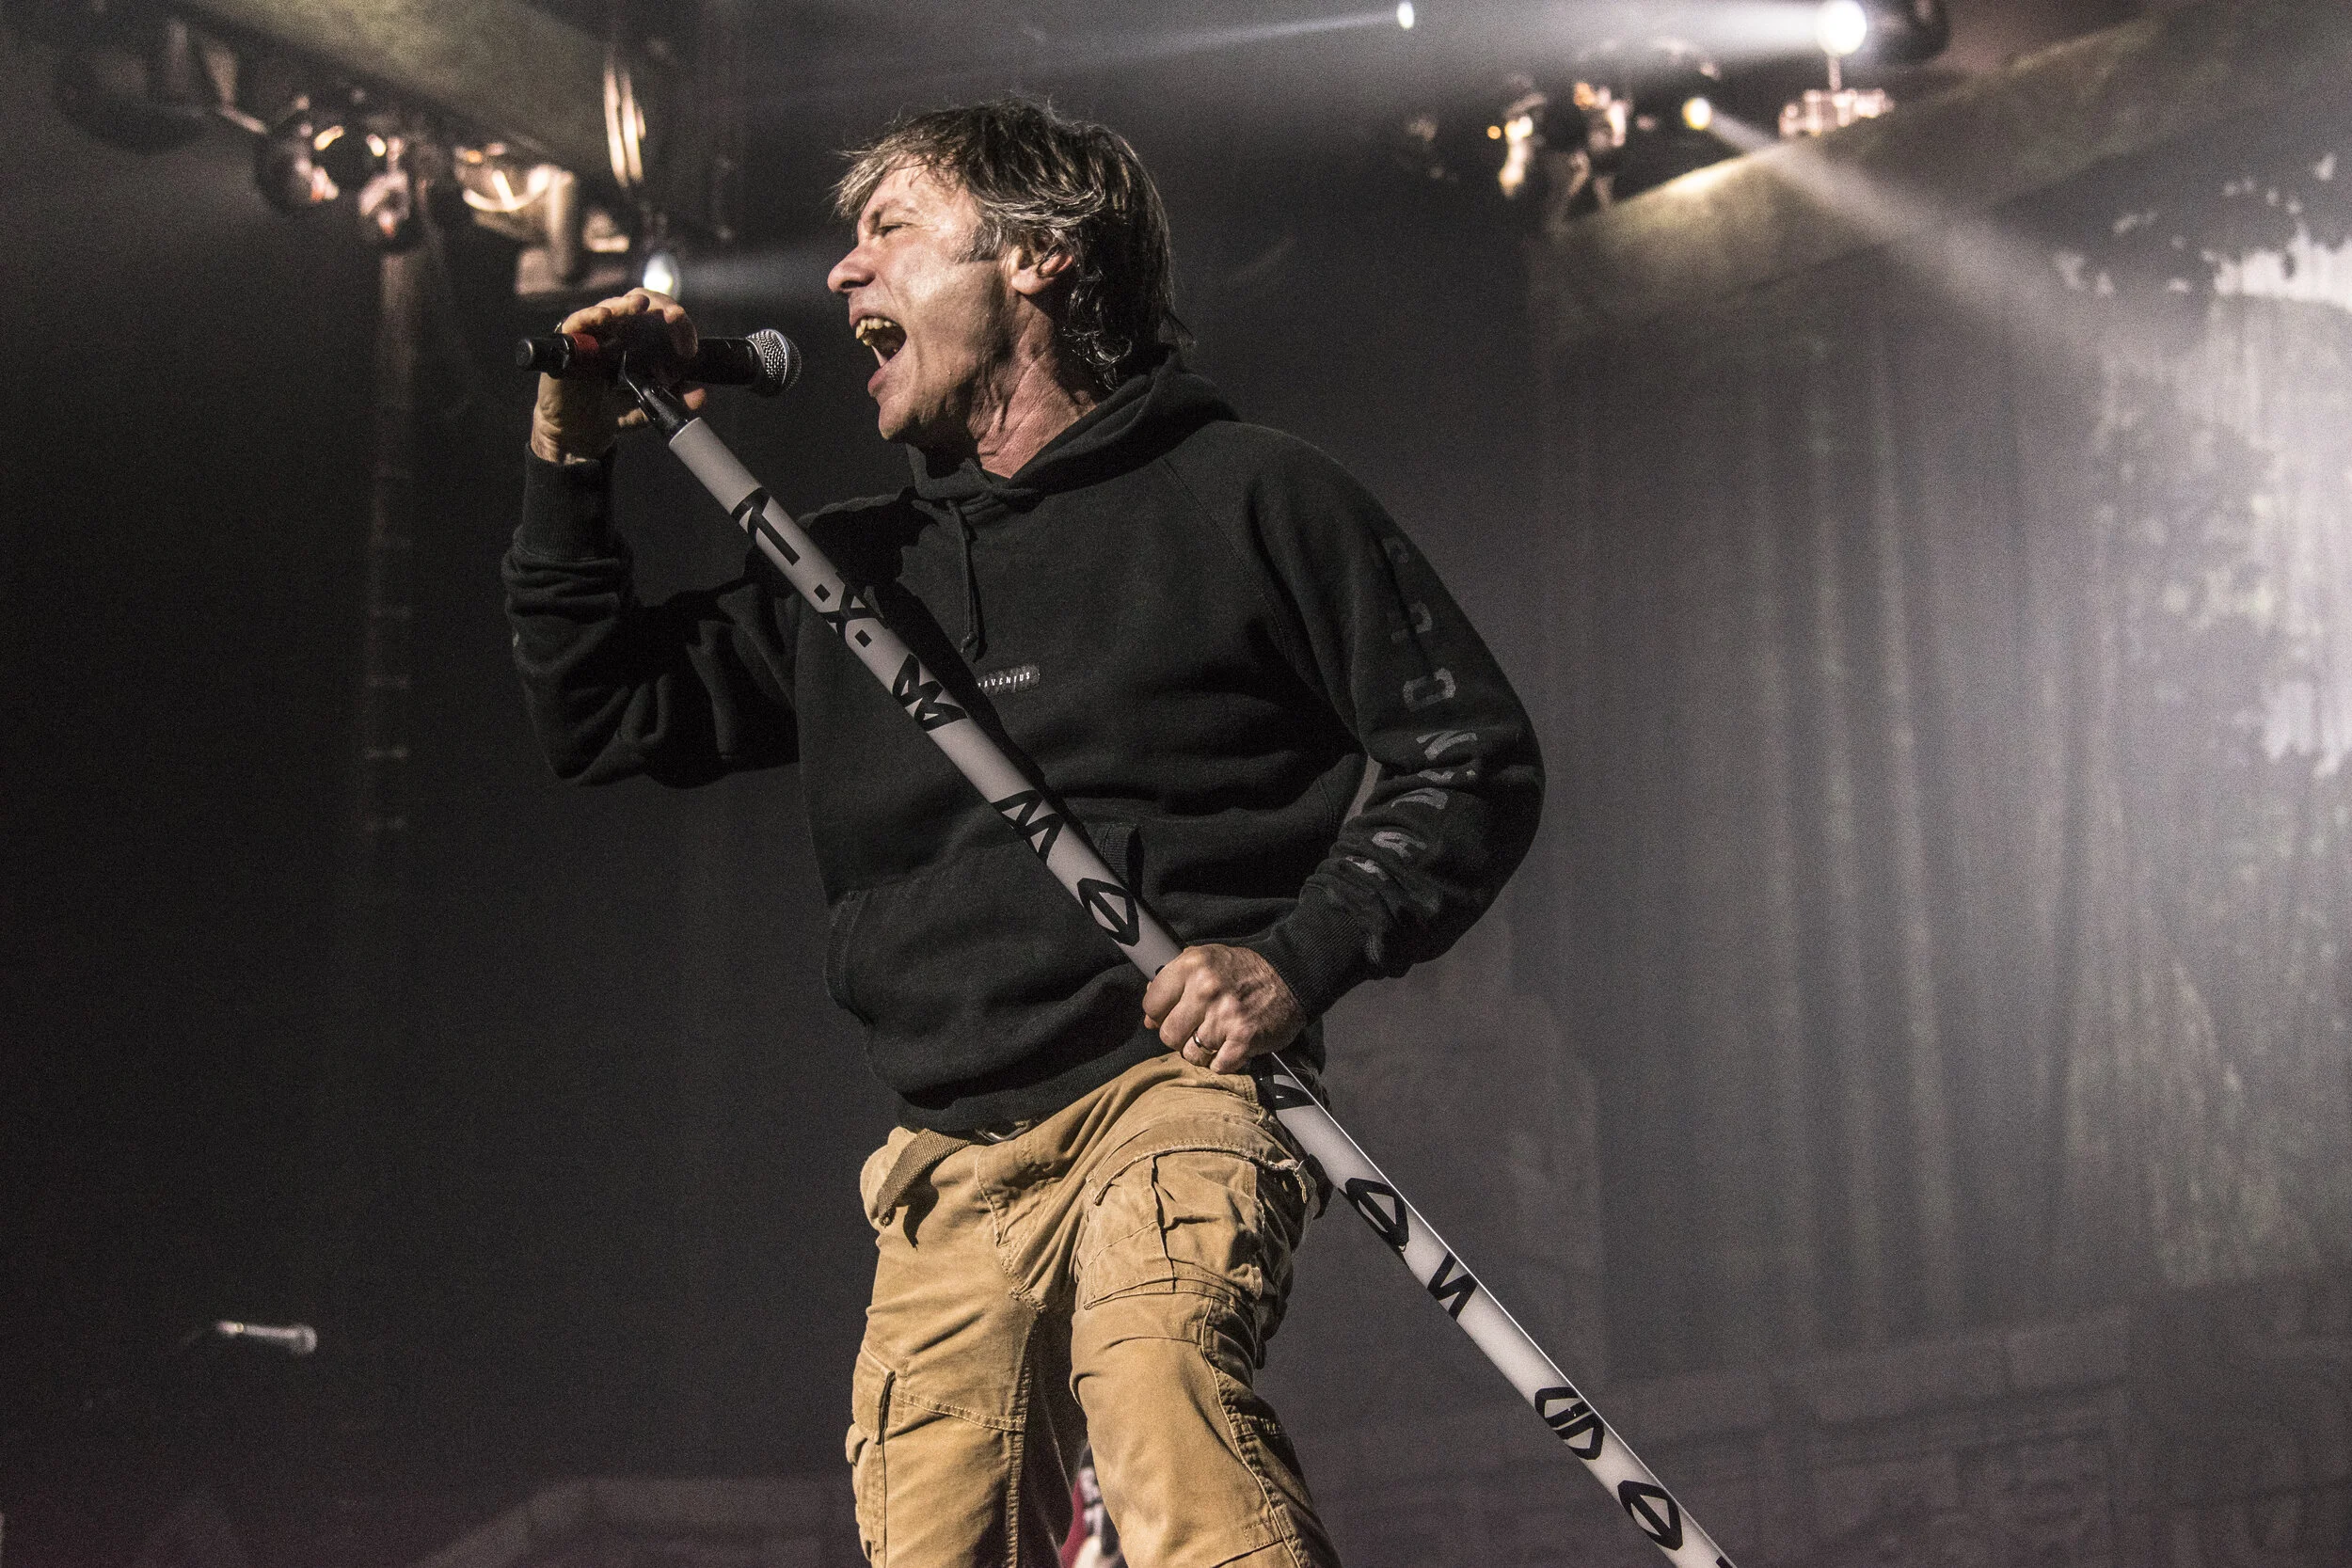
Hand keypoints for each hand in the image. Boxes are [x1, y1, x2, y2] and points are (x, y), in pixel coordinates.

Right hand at [528, 288, 708, 463]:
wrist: (579, 432)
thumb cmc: (611, 412)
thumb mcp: (648, 407)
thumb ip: (673, 400)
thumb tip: (700, 393)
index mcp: (639, 341)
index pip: (661, 319)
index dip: (678, 325)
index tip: (689, 345)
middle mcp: (617, 332)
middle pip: (639, 305)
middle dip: (659, 305)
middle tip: (674, 316)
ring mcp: (593, 335)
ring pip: (611, 308)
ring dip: (626, 305)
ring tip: (641, 305)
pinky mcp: (569, 343)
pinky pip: (578, 322)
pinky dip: (590, 316)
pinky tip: (605, 315)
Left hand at [1142, 945, 1305, 1074]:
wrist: (1290, 977)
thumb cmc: (1243, 970)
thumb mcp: (1204, 960)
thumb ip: (1172, 982)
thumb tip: (1148, 1017)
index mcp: (1191, 967)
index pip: (1151, 1005)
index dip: (1159, 1014)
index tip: (1172, 1014)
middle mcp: (1205, 990)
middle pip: (1167, 1034)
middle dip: (1179, 1036)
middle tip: (1196, 1029)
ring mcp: (1224, 1016)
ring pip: (1190, 1054)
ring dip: (1201, 1052)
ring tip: (1215, 1038)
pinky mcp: (1243, 1039)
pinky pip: (1216, 1066)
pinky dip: (1222, 1062)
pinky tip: (1229, 1048)